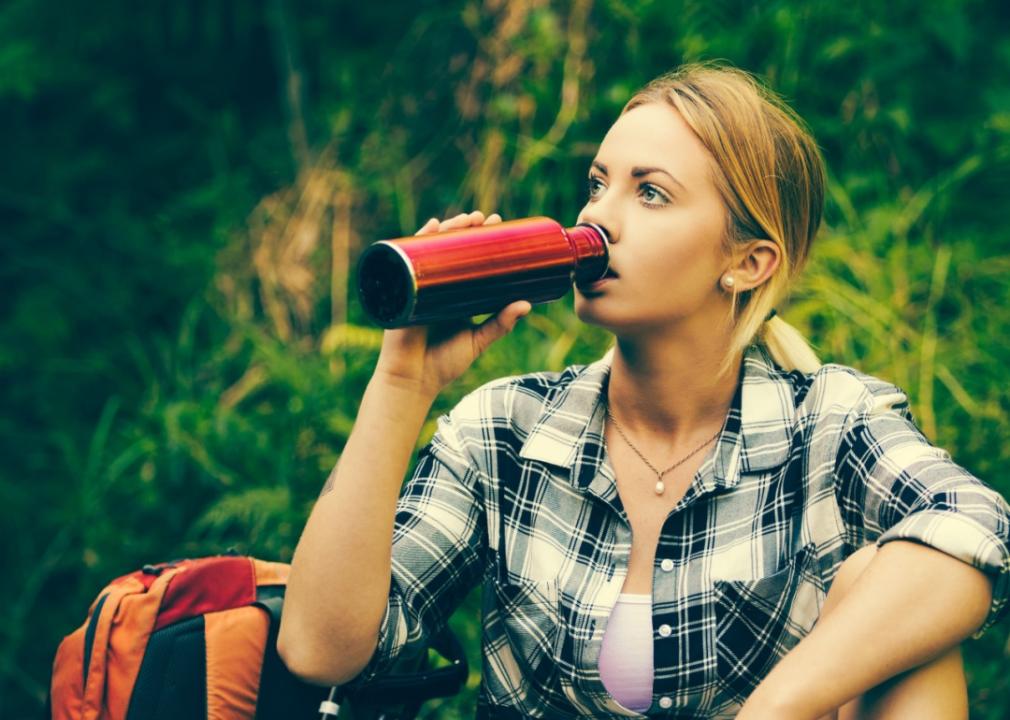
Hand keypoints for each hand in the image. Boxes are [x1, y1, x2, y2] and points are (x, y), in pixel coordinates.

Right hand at [373, 211, 531, 397]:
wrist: (413, 381)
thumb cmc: (443, 364)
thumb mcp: (477, 341)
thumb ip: (500, 324)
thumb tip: (526, 304)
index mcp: (454, 295)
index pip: (468, 260)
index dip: (481, 241)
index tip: (498, 225)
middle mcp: (436, 287)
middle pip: (449, 249)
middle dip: (465, 229)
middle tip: (484, 219)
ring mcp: (419, 286)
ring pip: (431, 250)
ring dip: (446, 229)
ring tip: (464, 220)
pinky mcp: (402, 292)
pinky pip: (407, 262)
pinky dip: (416, 242)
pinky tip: (429, 227)